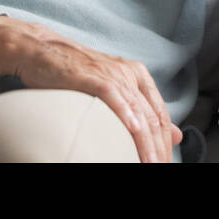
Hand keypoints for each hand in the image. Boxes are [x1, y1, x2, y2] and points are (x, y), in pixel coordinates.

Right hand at [0, 16, 181, 162]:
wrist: (42, 50)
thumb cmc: (74, 72)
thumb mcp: (113, 88)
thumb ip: (142, 109)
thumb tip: (176, 134)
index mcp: (138, 76)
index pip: (160, 115)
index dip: (166, 143)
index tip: (165, 162)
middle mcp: (129, 74)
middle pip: (152, 117)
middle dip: (158, 148)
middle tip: (159, 168)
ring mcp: (111, 74)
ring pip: (136, 111)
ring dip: (145, 142)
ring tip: (149, 162)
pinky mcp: (92, 75)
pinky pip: (112, 95)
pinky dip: (124, 112)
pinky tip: (132, 129)